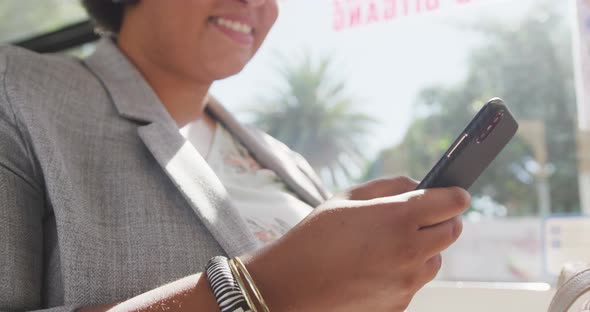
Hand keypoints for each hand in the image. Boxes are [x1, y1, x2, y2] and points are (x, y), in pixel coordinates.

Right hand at [244, 177, 469, 311]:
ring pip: (436, 259)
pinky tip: (375, 267)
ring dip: (424, 248)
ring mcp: (406, 283)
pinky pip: (415, 282)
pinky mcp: (399, 305)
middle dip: (442, 220)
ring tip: (389, 245)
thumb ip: (390, 186)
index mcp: (398, 218)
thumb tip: (419, 185)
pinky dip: (405, 272)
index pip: (453, 202)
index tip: (452, 193)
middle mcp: (410, 252)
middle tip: (421, 217)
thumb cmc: (314, 237)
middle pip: (452, 230)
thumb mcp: (347, 197)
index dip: (454, 194)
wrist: (290, 286)